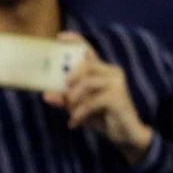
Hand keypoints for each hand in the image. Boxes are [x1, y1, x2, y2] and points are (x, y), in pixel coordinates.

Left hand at [45, 33, 151, 158]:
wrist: (125, 135)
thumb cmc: (101, 117)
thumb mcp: (78, 108)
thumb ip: (64, 100)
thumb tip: (47, 95)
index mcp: (101, 71)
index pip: (89, 50)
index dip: (76, 41)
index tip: (59, 37)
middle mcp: (111, 72)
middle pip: (85, 65)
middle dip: (69, 80)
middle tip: (62, 94)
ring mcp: (117, 83)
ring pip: (87, 82)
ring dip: (74, 100)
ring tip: (72, 114)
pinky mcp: (118, 97)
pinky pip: (92, 101)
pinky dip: (80, 113)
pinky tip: (75, 123)